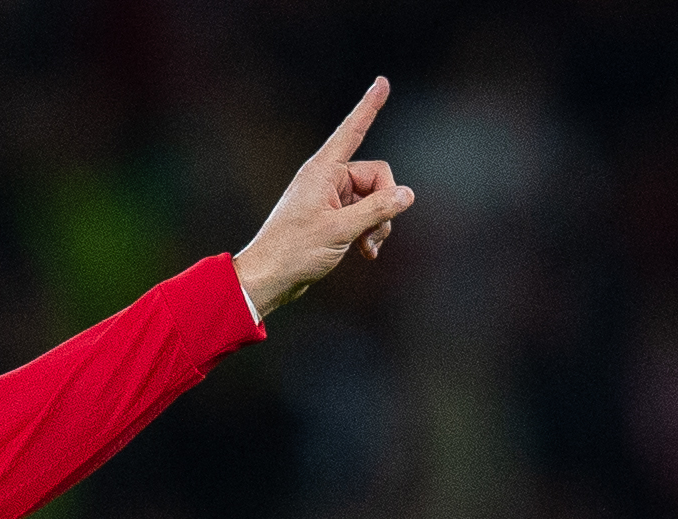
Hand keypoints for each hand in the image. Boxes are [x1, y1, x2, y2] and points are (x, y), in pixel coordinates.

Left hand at [234, 77, 414, 319]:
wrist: (269, 279)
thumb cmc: (295, 251)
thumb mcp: (341, 229)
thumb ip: (377, 209)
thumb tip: (407, 194)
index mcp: (323, 171)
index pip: (352, 130)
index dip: (369, 106)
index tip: (382, 81)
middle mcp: (327, 179)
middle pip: (376, 177)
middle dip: (384, 204)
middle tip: (375, 233)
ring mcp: (330, 199)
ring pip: (373, 199)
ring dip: (378, 223)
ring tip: (368, 248)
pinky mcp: (332, 218)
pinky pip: (363, 215)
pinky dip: (369, 232)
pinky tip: (366, 253)